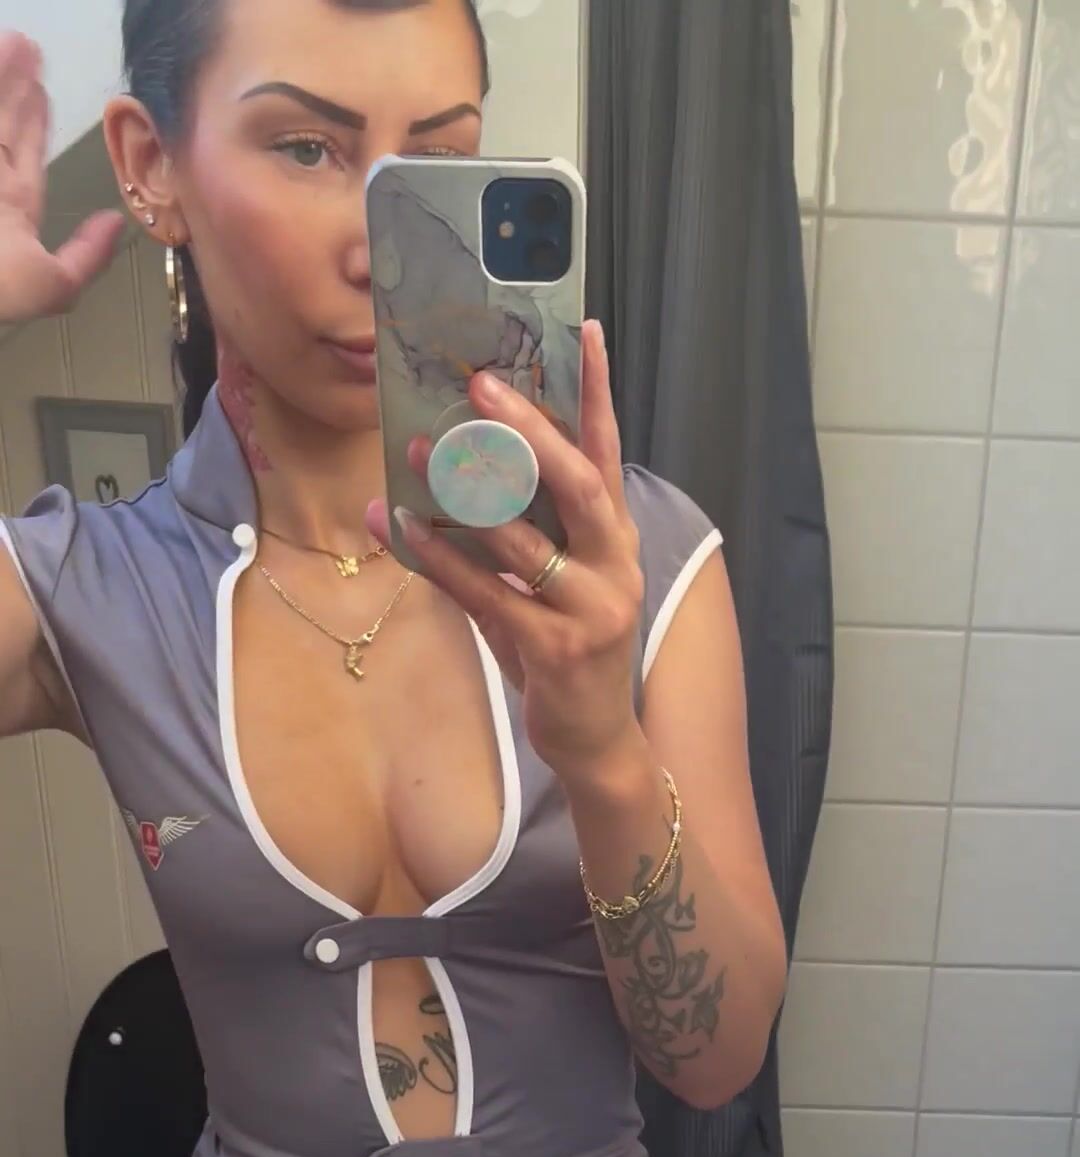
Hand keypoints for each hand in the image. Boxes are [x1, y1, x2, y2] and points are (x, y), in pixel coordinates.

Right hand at [0, 34, 123, 323]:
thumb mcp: (52, 286)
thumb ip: (86, 257)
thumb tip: (114, 224)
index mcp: (11, 212)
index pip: (25, 156)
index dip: (34, 123)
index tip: (42, 91)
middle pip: (2, 125)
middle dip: (14, 88)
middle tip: (26, 49)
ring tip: (14, 42)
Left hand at [366, 320, 644, 779]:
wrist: (596, 741)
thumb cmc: (569, 652)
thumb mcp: (558, 584)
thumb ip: (526, 532)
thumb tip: (459, 467)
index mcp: (617, 540)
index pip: (609, 453)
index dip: (598, 394)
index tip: (586, 329)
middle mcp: (614, 566)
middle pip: (578, 483)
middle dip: (531, 430)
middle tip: (483, 385)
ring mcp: (590, 609)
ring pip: (526, 539)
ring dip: (467, 493)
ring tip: (417, 448)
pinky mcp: (555, 649)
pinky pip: (489, 594)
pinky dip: (445, 559)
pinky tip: (406, 528)